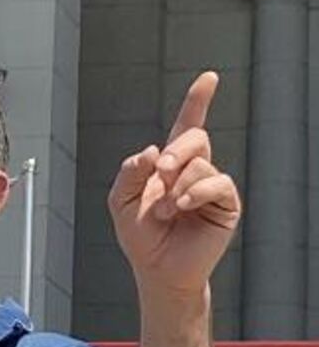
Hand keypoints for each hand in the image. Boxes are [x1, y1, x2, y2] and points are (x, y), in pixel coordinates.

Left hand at [107, 72, 241, 298]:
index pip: (186, 126)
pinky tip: (181, 208)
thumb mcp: (121, 201)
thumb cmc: (140, 236)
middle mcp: (194, 170)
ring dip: (176, 187)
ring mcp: (211, 185)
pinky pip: (216, 183)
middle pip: (194, 137)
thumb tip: (152, 151)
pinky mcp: (225, 203)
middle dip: (176, 151)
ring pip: (200, 163)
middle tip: (161, 171)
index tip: (209, 78)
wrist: (157, 268)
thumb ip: (129, 173)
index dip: (197, 102)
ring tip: (166, 211)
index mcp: (170, 165)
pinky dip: (194, 193)